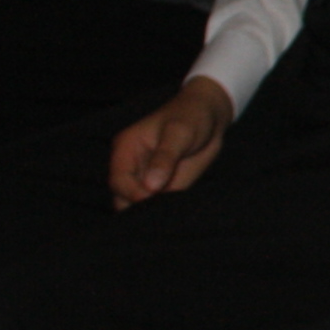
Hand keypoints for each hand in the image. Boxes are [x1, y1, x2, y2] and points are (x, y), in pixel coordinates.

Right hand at [107, 78, 232, 207]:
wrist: (210, 116)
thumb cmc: (191, 117)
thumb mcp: (180, 133)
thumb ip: (165, 157)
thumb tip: (150, 187)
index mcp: (126, 150)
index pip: (118, 181)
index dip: (132, 194)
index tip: (153, 197)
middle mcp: (131, 167)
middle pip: (122, 199)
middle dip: (138, 209)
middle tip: (162, 211)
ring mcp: (146, 179)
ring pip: (138, 206)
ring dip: (151, 214)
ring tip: (170, 214)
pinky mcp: (162, 188)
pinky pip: (158, 206)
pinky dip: (165, 213)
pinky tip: (177, 214)